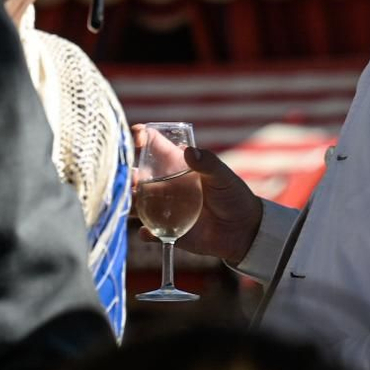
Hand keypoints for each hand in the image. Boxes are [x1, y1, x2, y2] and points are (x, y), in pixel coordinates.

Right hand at [132, 126, 262, 264]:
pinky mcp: (167, 230)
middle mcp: (164, 184)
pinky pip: (150, 232)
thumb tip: (188, 151)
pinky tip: (148, 233)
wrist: (243, 231)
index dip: (141, 136)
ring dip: (129, 202)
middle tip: (129, 176)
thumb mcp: (223, 176)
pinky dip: (146, 233)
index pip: (153, 145)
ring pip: (136, 203)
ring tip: (130, 203)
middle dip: (126, 172)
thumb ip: (208, 163)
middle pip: (136, 174)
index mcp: (176, 164)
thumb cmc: (234, 195)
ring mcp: (163, 207)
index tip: (136, 136)